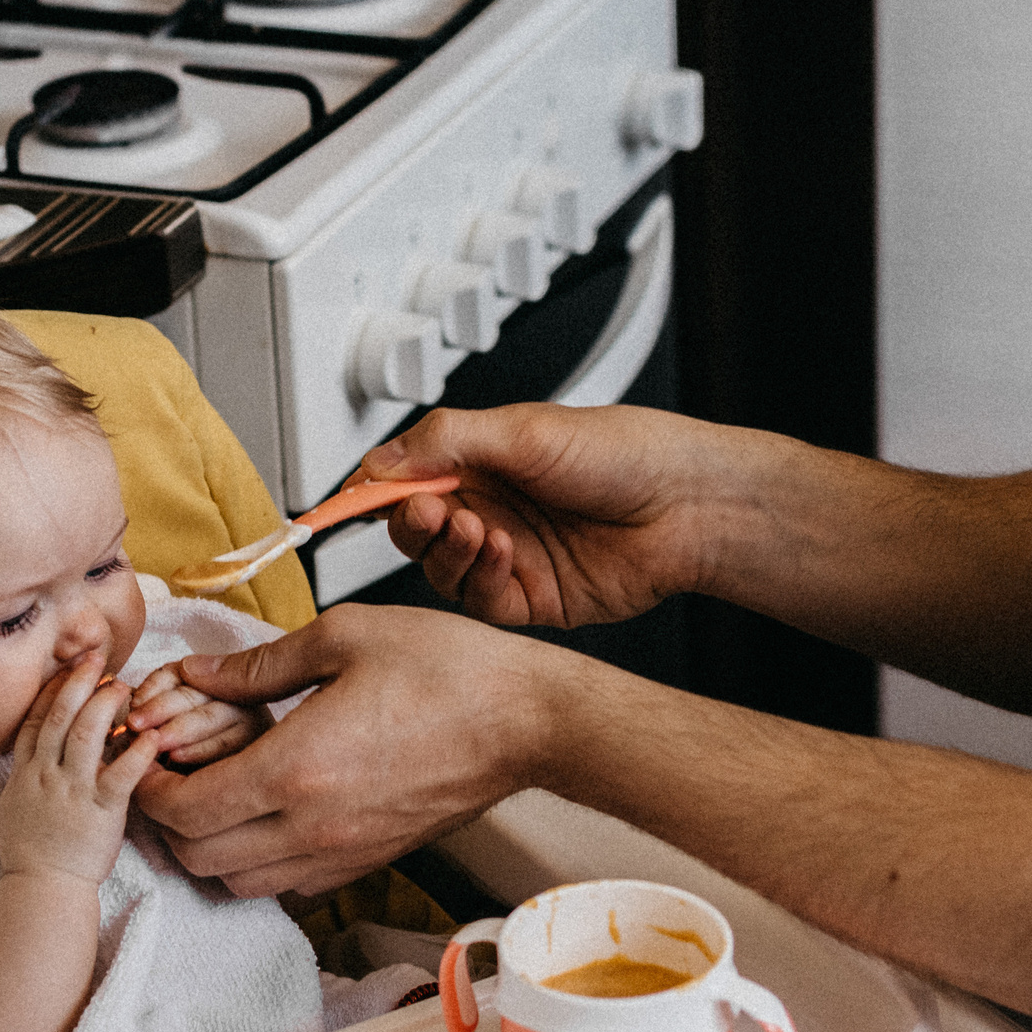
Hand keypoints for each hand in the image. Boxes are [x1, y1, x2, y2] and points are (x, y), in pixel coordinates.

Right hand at [0, 654, 159, 884]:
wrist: (43, 887)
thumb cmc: (30, 852)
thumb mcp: (13, 807)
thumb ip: (26, 774)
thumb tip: (33, 751)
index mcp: (25, 773)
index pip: (35, 720)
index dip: (52, 690)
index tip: (68, 668)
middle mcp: (46, 776)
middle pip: (59, 716)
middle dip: (78, 682)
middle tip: (97, 658)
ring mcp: (73, 791)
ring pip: (86, 735)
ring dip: (106, 705)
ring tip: (124, 685)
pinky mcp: (101, 810)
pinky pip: (121, 774)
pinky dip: (138, 752)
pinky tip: (153, 735)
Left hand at [133, 603, 566, 896]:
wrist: (528, 720)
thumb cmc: (449, 668)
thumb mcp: (345, 635)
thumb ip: (259, 663)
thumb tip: (199, 671)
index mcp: (294, 769)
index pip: (182, 809)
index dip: (146, 784)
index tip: (146, 750)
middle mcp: (311, 827)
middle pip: (199, 859)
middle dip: (168, 820)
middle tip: (171, 771)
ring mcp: (342, 853)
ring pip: (240, 883)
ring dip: (211, 846)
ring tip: (218, 791)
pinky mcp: (370, 861)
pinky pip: (290, 884)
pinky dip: (260, 860)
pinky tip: (271, 810)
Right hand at [353, 403, 736, 628]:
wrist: (688, 504)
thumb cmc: (625, 452)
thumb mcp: (524, 429)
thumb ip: (445, 441)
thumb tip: (380, 459)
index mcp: (480, 460)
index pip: (402, 478)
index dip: (371, 491)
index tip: (344, 503)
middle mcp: (489, 508)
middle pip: (413, 529)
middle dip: (410, 523)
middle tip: (425, 511)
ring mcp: (507, 556)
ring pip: (440, 570)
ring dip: (446, 551)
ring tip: (474, 527)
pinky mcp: (529, 598)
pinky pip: (478, 602)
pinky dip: (478, 579)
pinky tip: (501, 553)